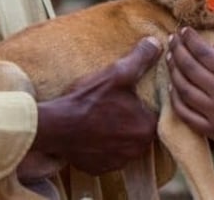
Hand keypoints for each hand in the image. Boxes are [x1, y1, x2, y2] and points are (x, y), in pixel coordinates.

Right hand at [32, 37, 161, 174]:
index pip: (152, 115)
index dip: (139, 104)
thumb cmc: (89, 99)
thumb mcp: (118, 73)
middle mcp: (136, 151)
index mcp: (146, 128)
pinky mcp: (98, 169)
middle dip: (128, 120)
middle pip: (138, 131)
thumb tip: (156, 43)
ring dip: (115, 134)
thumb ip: (141, 58)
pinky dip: (99, 146)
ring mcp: (117, 163)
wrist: (56, 125)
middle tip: (111, 105)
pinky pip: (105, 156)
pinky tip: (89, 132)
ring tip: (99, 117)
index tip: (126, 96)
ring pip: (122, 145)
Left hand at [167, 27, 213, 164]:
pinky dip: (175, 99)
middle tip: (172, 40)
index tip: (184, 30)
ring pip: (184, 89)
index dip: (190, 40)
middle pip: (191, 68)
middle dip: (177, 50)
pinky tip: (172, 87)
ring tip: (170, 58)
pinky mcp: (213, 132)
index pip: (206, 53)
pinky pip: (185, 114)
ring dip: (173, 71)